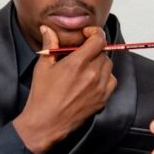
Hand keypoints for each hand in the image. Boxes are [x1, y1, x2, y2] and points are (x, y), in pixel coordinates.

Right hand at [13, 25, 116, 153]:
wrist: (46, 123)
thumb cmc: (42, 96)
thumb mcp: (43, 67)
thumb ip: (49, 44)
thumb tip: (48, 30)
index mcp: (77, 63)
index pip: (98, 39)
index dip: (94, 33)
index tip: (87, 34)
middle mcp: (92, 74)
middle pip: (103, 51)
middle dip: (93, 49)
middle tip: (81, 53)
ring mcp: (99, 88)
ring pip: (108, 65)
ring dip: (99, 62)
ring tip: (85, 67)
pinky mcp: (102, 99)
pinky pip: (111, 81)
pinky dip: (104, 77)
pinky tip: (91, 80)